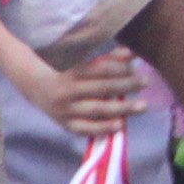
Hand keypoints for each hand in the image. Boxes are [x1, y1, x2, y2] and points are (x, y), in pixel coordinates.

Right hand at [27, 50, 147, 143]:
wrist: (39, 92)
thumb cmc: (69, 76)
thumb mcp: (84, 65)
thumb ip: (108, 59)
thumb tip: (132, 54)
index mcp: (72, 74)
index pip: (100, 70)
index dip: (119, 68)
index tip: (136, 68)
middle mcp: (69, 92)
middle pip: (102, 88)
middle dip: (126, 85)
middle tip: (145, 82)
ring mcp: (67, 111)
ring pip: (98, 110)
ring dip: (122, 108)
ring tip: (142, 106)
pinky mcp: (67, 125)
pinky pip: (87, 129)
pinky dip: (104, 128)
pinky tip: (120, 126)